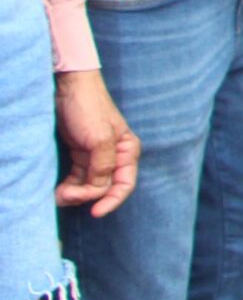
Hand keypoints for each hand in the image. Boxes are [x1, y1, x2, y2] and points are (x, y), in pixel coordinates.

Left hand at [56, 69, 138, 216]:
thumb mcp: (99, 138)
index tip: (95, 212)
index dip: (112, 201)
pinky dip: (68, 187)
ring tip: (58, 193)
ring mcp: (96, 157)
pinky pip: (77, 179)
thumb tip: (100, 188)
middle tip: (66, 195)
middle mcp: (114, 156)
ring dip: (74, 193)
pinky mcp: (80, 155)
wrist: (68, 87)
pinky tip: (58, 190)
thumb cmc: (89, 107)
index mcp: (127, 151)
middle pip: (104, 187)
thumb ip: (103, 165)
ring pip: (88, 185)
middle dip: (86, 196)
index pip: (125, 184)